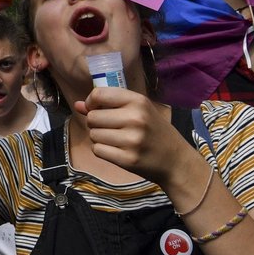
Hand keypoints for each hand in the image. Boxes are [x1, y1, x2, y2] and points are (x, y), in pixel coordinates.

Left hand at [74, 88, 193, 185]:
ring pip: (93, 134)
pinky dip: (102, 151)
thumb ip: (108, 105)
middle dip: (95, 123)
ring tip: (116, 140)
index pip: (99, 94)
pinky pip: (97, 150)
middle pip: (92, 117)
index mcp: (138, 101)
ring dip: (99, 138)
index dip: (91, 102)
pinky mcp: (127, 159)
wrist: (175, 160)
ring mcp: (131, 140)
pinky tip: (116, 151)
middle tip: (111, 128)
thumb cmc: (154, 132)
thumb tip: (78, 105)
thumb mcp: (138, 111)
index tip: (96, 109)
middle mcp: (135, 118)